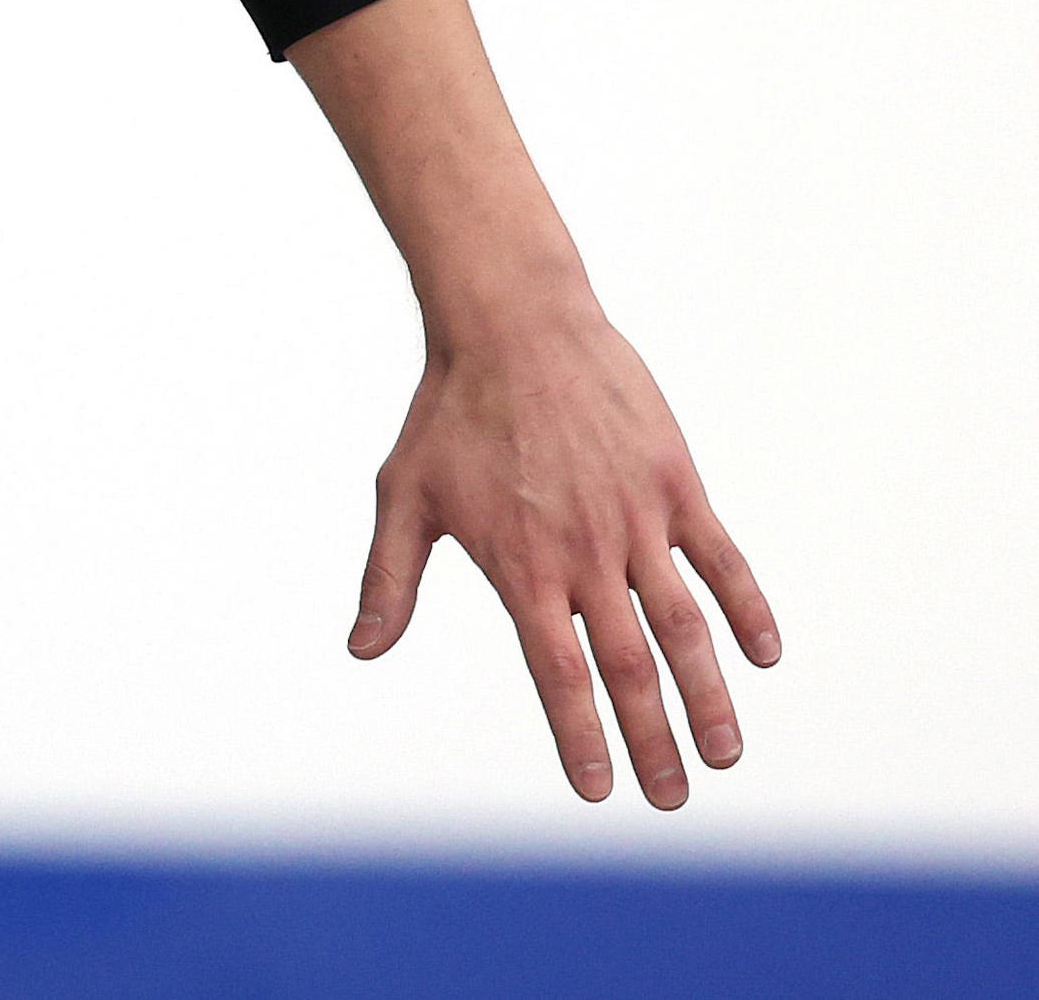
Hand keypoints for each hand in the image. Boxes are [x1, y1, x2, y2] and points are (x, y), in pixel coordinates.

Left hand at [357, 304, 778, 809]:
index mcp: (520, 567)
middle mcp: (585, 554)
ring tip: (724, 755)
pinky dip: (747, 610)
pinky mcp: (674, 485)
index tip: (597, 790)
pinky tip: (763, 657)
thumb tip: (360, 649)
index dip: (580, 734)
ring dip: (708, 697)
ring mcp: (637, 520)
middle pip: (628, 667)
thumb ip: (388, 580)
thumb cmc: (448, 412)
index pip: (557, 673)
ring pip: (685, 627)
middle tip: (671, 799)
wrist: (512, 324)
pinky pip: (722, 560)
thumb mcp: (403, 496)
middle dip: (652, 741)